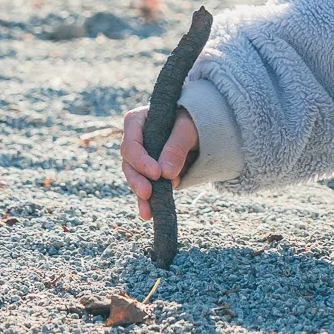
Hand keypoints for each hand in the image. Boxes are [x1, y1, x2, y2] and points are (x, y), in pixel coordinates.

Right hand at [121, 106, 198, 221]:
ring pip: (135, 178)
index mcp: (138, 122)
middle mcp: (135, 140)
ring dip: (141, 194)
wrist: (204, 127)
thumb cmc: (193, 119)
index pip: (131, 142)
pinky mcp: (150, 172)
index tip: (156, 174)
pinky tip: (150, 213)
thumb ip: (177, 146)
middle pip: (129, 163)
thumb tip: (166, 174)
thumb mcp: (188, 128)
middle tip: (147, 193)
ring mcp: (141, 158)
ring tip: (148, 211)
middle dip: (137, 180)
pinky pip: (146, 187)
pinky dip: (149, 200)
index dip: (140, 159)